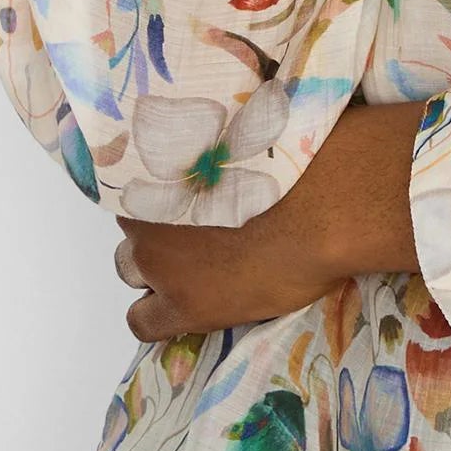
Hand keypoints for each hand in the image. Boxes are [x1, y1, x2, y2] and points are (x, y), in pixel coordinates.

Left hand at [112, 100, 428, 342]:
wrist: (321, 207)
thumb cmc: (292, 157)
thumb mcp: (244, 133)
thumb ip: (216, 140)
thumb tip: (221, 127)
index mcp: (157, 166)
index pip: (129, 181)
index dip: (161, 192)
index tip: (186, 194)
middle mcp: (146, 212)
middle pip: (131, 224)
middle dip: (156, 228)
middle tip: (196, 229)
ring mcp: (158, 263)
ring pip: (130, 270)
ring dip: (157, 268)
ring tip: (197, 267)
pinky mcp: (181, 306)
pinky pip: (142, 322)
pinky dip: (157, 316)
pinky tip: (185, 307)